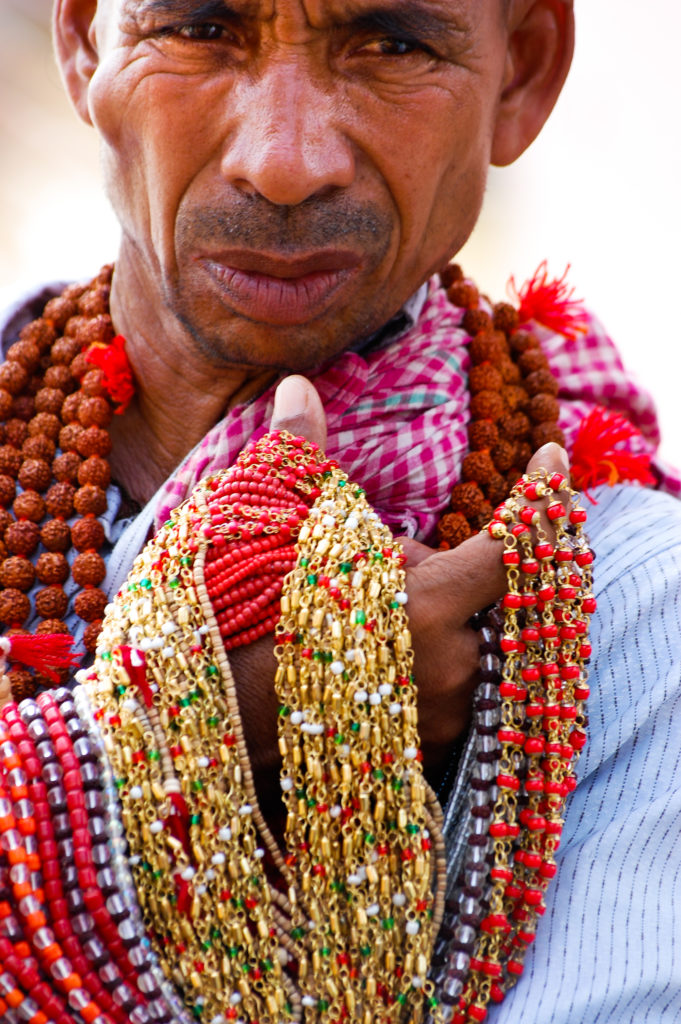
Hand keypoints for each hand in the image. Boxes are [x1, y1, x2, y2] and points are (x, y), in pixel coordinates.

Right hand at [229, 376, 571, 797]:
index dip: (540, 496)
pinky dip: (414, 653)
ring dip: (421, 612)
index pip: (511, 544)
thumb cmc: (237, 629)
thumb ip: (302, 457)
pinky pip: (441, 679)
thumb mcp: (270, 531)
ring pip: (457, 635)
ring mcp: (440, 714)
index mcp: (425, 608)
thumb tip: (298, 387)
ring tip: (350, 610)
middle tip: (362, 562)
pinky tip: (357, 649)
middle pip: (474, 590)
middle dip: (432, 566)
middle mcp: (448, 667)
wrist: (204, 732)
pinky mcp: (423, 746)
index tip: (553, 460)